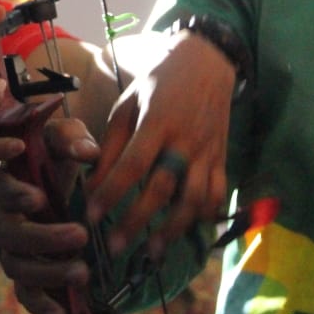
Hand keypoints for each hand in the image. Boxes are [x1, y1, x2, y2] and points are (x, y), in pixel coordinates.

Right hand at [0, 117, 99, 313]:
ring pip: (18, 267)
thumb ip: (72, 137)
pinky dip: (40, 306)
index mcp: (6, 183)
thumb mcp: (65, 135)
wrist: (61, 176)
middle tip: (81, 234)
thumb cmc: (57, 152)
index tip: (40, 197)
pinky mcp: (26, 272)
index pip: (1, 190)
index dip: (17, 196)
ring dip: (48, 273)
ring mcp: (13, 249)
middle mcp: (2, 218)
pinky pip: (25, 293)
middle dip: (44, 238)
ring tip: (82, 272)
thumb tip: (88, 152)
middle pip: (11, 235)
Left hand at [85, 32, 233, 260]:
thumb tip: (92, 183)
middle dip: (137, 221)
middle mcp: (185, 139)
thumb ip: (112, 143)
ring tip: (153, 251)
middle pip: (162, 188)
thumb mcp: (128, 104)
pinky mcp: (222, 157)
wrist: (208, 63)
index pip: (132, 165)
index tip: (91, 215)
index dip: (111, 193)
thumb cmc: (159, 83)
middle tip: (115, 246)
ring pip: (194, 198)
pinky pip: (217, 193)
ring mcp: (208, 150)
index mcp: (158, 121)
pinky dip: (205, 215)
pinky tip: (187, 230)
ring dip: (173, 229)